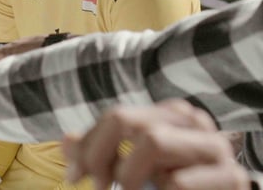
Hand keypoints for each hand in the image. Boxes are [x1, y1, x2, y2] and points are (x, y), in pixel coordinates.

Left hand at [62, 99, 249, 189]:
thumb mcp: (135, 169)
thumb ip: (101, 154)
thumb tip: (66, 142)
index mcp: (171, 115)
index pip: (116, 117)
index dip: (88, 146)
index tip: (74, 178)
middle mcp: (194, 122)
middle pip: (125, 120)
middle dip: (99, 154)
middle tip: (96, 187)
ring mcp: (215, 148)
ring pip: (152, 141)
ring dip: (131, 174)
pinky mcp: (232, 179)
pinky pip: (177, 182)